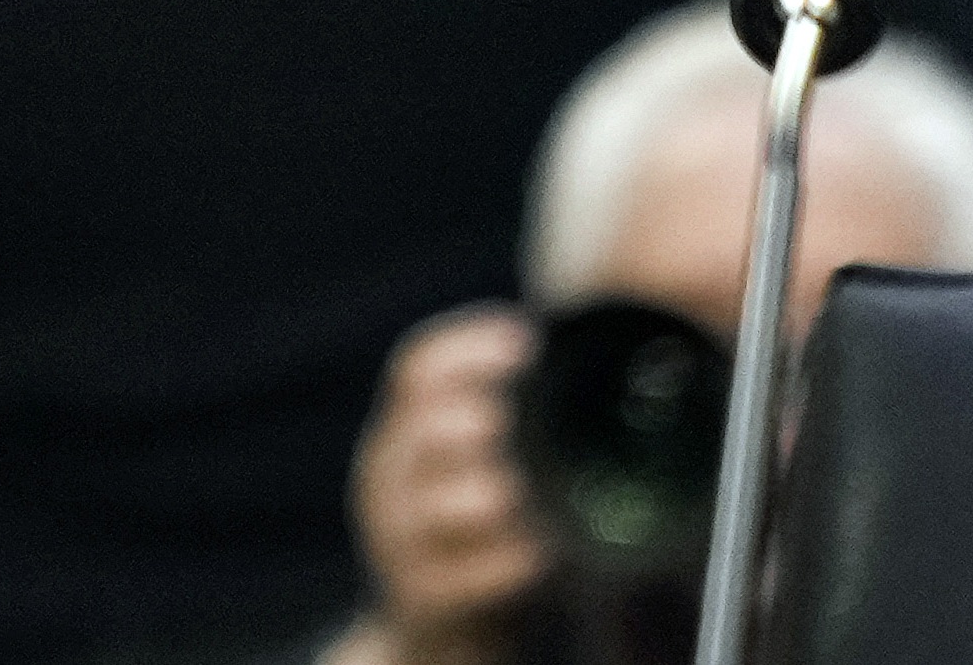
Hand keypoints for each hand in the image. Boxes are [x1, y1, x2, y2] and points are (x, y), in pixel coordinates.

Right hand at [345, 302, 545, 662]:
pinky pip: (460, 576)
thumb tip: (583, 376)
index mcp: (402, 437)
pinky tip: (536, 555)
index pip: (417, 367)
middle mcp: (388, 479)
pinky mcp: (423, 598)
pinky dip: (503, 563)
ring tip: (521, 495)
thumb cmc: (472, 547)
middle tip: (511, 421)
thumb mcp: (468, 477)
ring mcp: (400, 541)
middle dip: (472, 416)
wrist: (429, 640)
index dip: (468, 346)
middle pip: (421, 425)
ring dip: (487, 493)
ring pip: (435, 502)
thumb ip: (503, 433)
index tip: (524, 337)